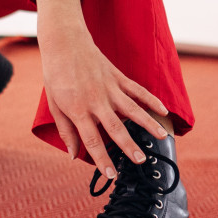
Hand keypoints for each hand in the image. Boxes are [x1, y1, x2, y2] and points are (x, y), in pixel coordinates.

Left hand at [39, 23, 172, 180]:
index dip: (102, 159)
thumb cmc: (56, 75)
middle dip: (129, 146)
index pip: (92, 139)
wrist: (64, 42)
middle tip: (140, 160)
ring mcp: (109, 88)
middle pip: (115, 127)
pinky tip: (163, 111)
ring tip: (162, 138)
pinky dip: (151, 100)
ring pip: (132, 109)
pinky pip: (138, 90)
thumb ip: (66, 131)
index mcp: (78, 109)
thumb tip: (73, 156)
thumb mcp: (54, 105)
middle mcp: (96, 101)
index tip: (111, 174)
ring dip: (148, 124)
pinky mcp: (118, 77)